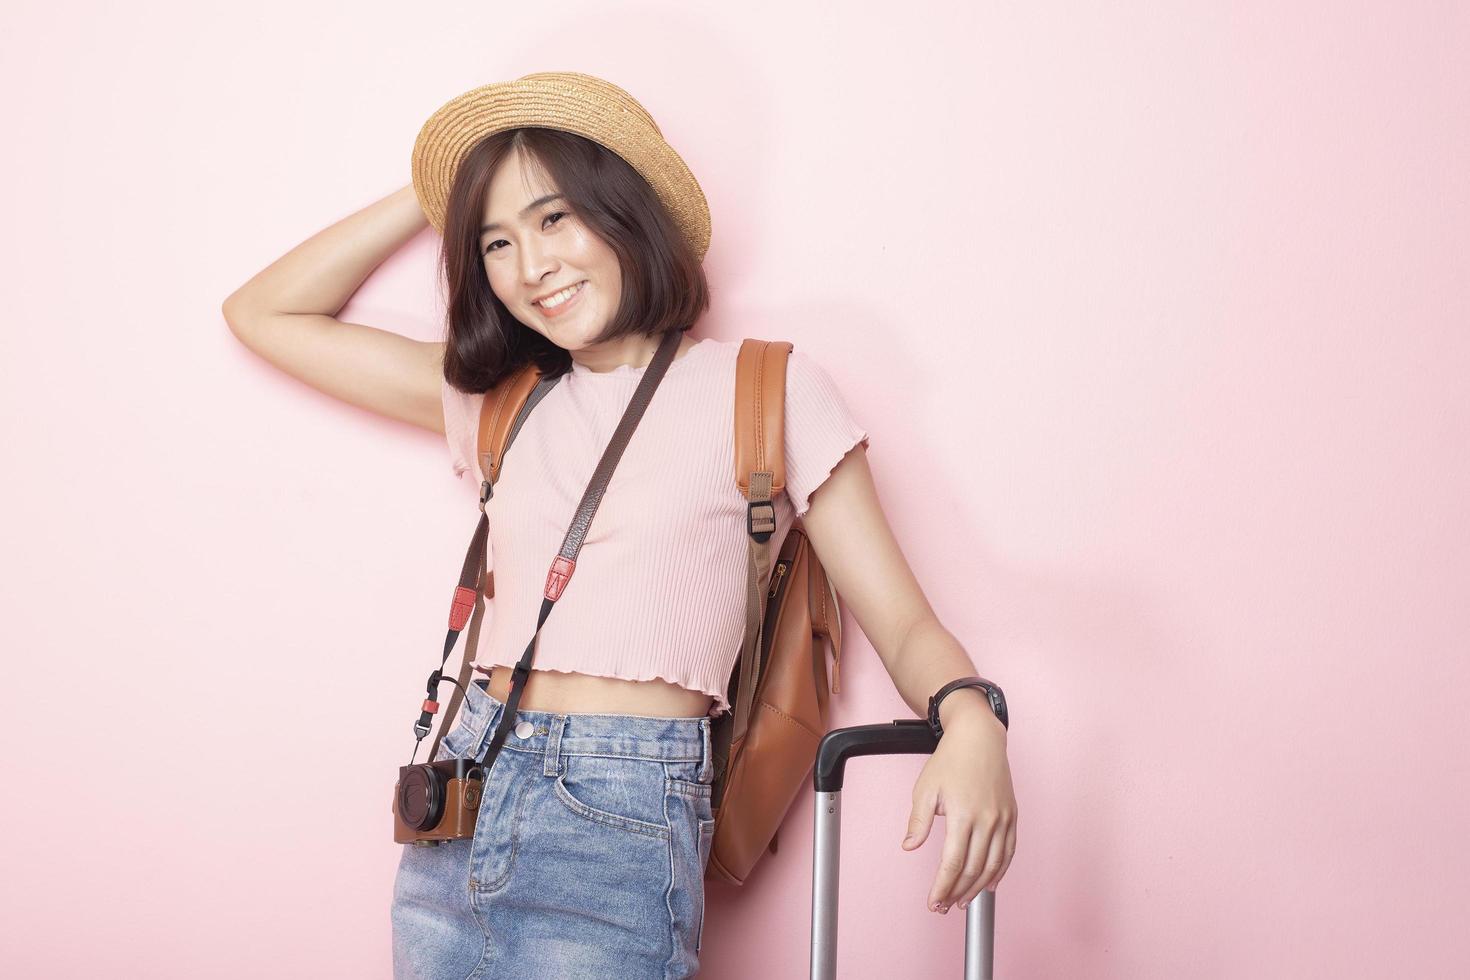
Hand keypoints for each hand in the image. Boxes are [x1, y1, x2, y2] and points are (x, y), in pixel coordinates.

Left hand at [900, 715, 1016, 913]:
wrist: (979, 738)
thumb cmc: (950, 760)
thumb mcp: (925, 788)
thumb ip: (918, 821)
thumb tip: (909, 846)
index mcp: (963, 814)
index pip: (952, 863)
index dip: (942, 887)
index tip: (934, 902)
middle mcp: (987, 820)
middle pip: (973, 870)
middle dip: (957, 893)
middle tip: (944, 906)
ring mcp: (1003, 819)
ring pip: (994, 866)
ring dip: (978, 888)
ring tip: (963, 901)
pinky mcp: (1012, 816)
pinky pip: (1009, 852)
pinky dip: (1000, 872)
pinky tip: (989, 884)